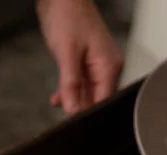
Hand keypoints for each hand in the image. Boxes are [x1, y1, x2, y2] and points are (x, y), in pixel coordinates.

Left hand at [36, 0, 124, 114]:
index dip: (88, 115)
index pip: (103, 101)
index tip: (74, 125)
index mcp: (108, 66)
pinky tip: (58, 98)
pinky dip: (69, 90)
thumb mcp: (67, 54)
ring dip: (73, 99)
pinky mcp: (87, 62)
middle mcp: (107, 67)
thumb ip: (70, 84)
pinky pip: (81, 83)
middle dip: (80, 109)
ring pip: (87, 92)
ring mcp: (97, 65)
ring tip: (59, 105)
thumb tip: (73, 110)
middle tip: (63, 120)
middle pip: (96, 99)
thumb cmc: (68, 17)